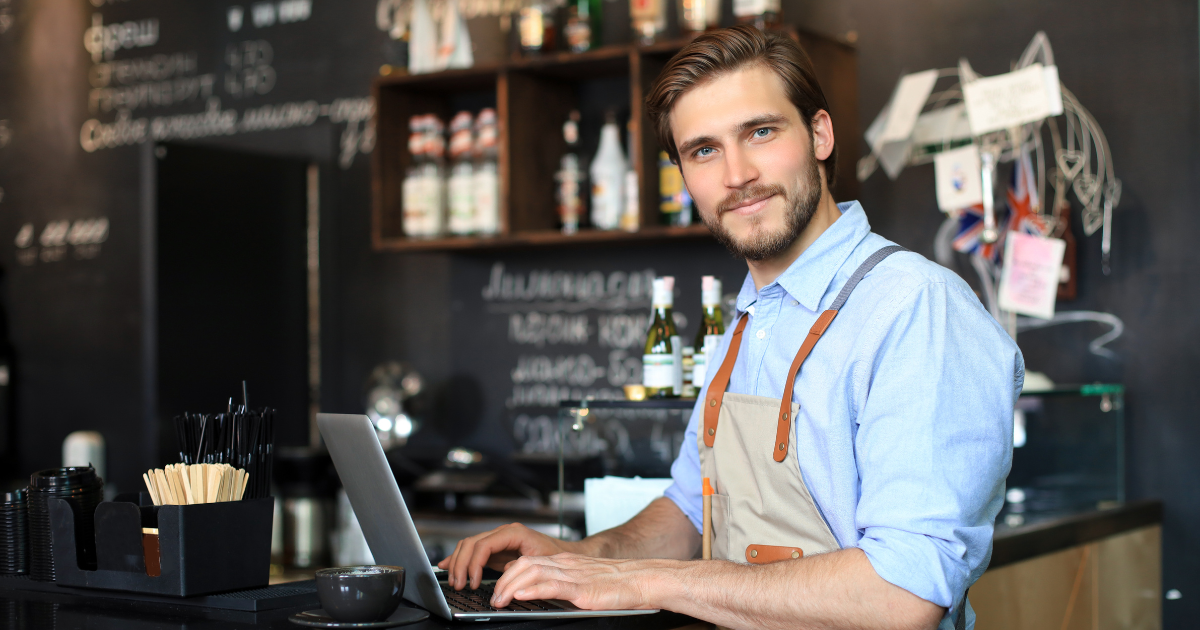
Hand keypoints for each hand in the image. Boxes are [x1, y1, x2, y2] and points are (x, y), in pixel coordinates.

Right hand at [436, 523, 577, 589]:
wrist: (566, 553)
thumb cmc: (556, 557)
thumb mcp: (540, 564)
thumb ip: (520, 569)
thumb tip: (502, 581)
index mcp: (514, 533)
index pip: (484, 544)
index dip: (474, 563)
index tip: (473, 582)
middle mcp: (503, 533)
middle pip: (472, 543)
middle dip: (461, 564)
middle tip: (459, 584)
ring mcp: (498, 539)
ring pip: (469, 545)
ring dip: (458, 563)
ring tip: (456, 582)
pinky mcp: (496, 549)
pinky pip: (473, 550)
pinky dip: (460, 559)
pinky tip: (447, 566)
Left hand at [490, 553, 663, 610]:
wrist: (643, 580)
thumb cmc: (619, 584)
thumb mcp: (585, 581)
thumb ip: (565, 584)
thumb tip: (544, 594)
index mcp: (566, 563)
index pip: (528, 562)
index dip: (508, 574)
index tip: (498, 589)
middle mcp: (567, 565)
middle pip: (525, 564)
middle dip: (503, 581)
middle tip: (494, 598)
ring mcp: (574, 575)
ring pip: (533, 572)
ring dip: (511, 586)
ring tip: (500, 600)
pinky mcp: (583, 588)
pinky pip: (553, 585)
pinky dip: (533, 589)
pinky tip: (521, 595)